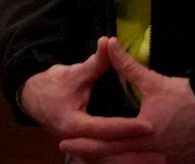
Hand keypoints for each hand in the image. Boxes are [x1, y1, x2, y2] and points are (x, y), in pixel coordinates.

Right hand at [20, 37, 153, 153]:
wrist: (33, 99)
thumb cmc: (53, 85)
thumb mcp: (74, 73)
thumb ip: (95, 63)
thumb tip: (109, 42)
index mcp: (72, 124)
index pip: (104, 128)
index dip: (127, 127)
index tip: (149, 126)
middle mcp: (76, 141)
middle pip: (109, 150)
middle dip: (135, 152)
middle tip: (161, 151)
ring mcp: (80, 148)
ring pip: (109, 159)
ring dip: (132, 160)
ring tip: (159, 159)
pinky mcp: (86, 150)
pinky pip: (107, 158)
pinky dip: (124, 159)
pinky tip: (144, 160)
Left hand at [59, 39, 194, 163]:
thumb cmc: (186, 97)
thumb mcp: (154, 81)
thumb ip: (127, 66)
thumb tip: (109, 44)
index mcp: (143, 132)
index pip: (107, 141)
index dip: (84, 143)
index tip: (66, 142)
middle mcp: (153, 152)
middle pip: (116, 160)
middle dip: (92, 157)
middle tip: (73, 153)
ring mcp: (167, 161)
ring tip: (95, 160)